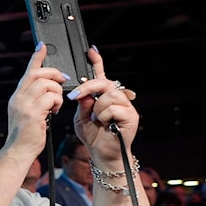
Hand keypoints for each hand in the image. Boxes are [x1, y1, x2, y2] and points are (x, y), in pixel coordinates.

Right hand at [3, 43, 66, 159]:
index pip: (28, 71)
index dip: (36, 57)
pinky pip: (51, 97)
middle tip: (63, 81)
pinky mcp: (32, 113)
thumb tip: (48, 87)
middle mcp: (18, 98)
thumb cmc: (27, 136)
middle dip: (54, 74)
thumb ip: (34, 99)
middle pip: (38, 74)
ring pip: (46, 84)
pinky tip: (55, 111)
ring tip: (56, 105)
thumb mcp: (28, 113)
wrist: (19, 151)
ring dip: (57, 92)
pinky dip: (57, 102)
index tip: (42, 46)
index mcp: (17, 96)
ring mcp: (24, 105)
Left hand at [67, 46, 140, 164]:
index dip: (97, 63)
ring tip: (98, 120)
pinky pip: (113, 108)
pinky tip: (106, 125)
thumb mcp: (81, 117)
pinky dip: (104, 116)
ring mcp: (126, 106)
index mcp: (104, 97)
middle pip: (104, 82)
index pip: (101, 76)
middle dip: (87, 88)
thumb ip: (82, 103)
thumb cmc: (93, 136)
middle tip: (74, 97)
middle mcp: (117, 98)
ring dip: (97, 109)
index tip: (90, 51)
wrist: (102, 154)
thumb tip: (83, 91)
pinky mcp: (131, 115)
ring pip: (107, 95)